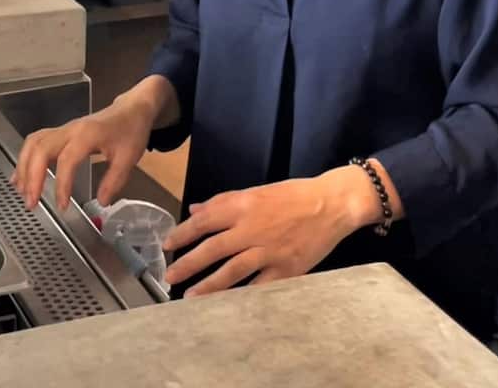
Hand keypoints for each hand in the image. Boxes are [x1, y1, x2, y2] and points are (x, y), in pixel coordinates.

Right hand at [11, 92, 158, 213]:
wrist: (132, 109)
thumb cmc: (130, 131)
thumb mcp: (129, 158)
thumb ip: (114, 181)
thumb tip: (101, 203)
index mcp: (88, 135)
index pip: (66, 159)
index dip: (61, 184)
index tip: (63, 206)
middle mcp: (70, 130)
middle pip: (41, 148)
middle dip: (32, 177)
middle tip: (32, 203)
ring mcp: (63, 129)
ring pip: (34, 143)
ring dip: (24, 167)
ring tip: (22, 192)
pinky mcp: (60, 132)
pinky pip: (36, 142)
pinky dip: (26, 159)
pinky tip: (21, 177)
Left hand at [162, 166, 377, 296]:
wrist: (331, 204)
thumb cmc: (293, 195)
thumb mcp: (256, 191)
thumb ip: (224, 201)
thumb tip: (196, 209)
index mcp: (242, 206)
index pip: (204, 221)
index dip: (182, 234)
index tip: (166, 245)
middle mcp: (252, 229)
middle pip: (213, 249)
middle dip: (188, 263)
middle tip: (169, 276)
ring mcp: (269, 251)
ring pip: (233, 271)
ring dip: (209, 285)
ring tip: (191, 296)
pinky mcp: (286, 269)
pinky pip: (260, 287)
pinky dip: (243, 297)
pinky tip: (228, 306)